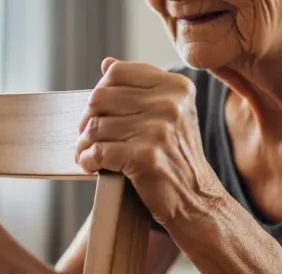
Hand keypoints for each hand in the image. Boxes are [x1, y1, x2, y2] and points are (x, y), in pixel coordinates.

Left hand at [75, 58, 223, 230]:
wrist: (197, 201)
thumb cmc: (177, 158)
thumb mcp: (170, 115)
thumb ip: (141, 88)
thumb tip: (106, 64)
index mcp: (176, 87)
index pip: (116, 73)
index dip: (100, 93)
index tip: (99, 112)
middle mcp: (170, 104)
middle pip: (100, 98)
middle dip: (87, 119)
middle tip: (89, 136)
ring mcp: (158, 130)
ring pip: (96, 127)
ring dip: (85, 144)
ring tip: (89, 154)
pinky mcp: (144, 157)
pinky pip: (97, 151)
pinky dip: (87, 160)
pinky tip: (91, 166)